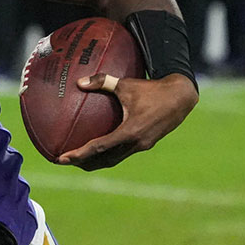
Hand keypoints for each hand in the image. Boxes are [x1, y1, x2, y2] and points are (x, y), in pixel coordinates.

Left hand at [59, 72, 197, 169]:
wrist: (181, 97)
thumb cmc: (152, 89)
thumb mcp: (126, 84)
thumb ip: (102, 81)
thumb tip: (78, 82)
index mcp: (130, 131)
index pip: (100, 147)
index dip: (80, 154)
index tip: (63, 158)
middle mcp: (136, 143)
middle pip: (105, 159)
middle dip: (83, 163)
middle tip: (62, 161)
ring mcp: (142, 145)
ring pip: (114, 159)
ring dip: (95, 162)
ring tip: (76, 160)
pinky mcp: (146, 144)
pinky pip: (123, 153)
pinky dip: (108, 155)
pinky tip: (97, 149)